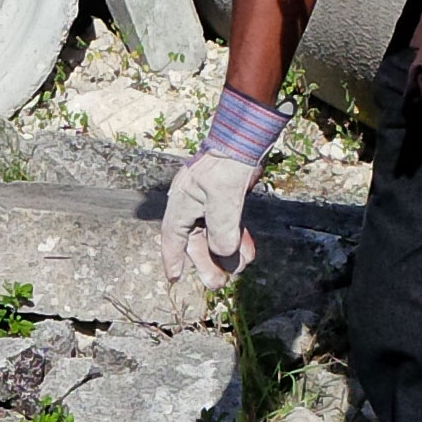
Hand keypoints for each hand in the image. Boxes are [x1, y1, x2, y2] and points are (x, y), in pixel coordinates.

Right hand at [159, 88, 287, 290]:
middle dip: (207, 263)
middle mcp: (192, 204)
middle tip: (218, 283)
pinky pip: (228, 226)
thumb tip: (224, 253)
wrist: (245, 138)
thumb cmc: (228, 163)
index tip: (174, 278)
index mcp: (182, 202)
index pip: (172, 236)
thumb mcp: (224, 197)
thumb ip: (222, 228)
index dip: (172, 258)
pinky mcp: (226, 198)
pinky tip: (249, 250)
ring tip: (241, 268)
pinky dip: (237, 239)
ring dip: (226, 253)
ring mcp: (210, 201)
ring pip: (214, 236)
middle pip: (196, 241)